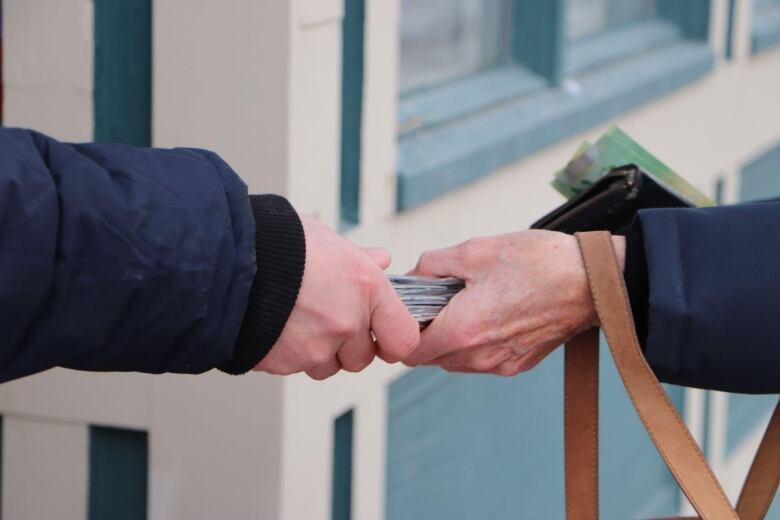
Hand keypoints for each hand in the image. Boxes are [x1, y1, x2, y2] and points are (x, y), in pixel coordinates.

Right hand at [255, 215, 419, 379]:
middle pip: (362, 358)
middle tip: (326, 320)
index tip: (382, 335)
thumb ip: (359, 258)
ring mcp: (317, 346)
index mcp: (367, 288)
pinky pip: (296, 367)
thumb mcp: (326, 239)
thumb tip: (382, 259)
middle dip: (348, 346)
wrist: (228, 260)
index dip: (392, 339)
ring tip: (295, 320)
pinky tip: (276, 326)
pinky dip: (288, 353)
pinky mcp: (286, 363)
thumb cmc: (277, 243)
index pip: (403, 338)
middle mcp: (347, 321)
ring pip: (328, 366)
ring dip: (318, 352)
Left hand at [403, 230, 624, 375]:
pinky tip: (493, 312)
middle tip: (441, 299)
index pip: (410, 352)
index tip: (409, 311)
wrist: (593, 281)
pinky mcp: (519, 364)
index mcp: (463, 330)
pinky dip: (477, 342)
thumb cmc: (539, 263)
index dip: (402, 332)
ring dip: (453, 338)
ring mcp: (501, 364)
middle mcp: (480, 356)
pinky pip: (483, 360)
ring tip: (469, 303)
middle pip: (432, 357)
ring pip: (456, 360)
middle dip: (429, 331)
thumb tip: (413, 277)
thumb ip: (432, 265)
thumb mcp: (475, 250)